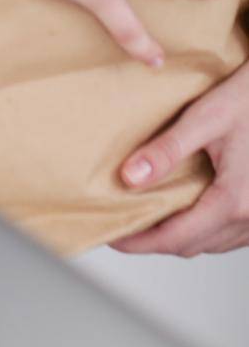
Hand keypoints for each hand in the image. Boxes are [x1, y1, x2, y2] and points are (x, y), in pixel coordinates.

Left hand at [109, 57, 248, 253]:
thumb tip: (129, 177)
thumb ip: (167, 150)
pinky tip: (181, 209)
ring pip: (209, 243)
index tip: (113, 235)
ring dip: (177, 235)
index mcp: (234, 201)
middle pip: (191, 246)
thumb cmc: (248, 100)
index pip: (176, 238)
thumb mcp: (204, 119)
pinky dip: (200, 228)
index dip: (139, 242)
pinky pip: (226, 234)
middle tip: (121, 223)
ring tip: (145, 215)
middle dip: (153, 239)